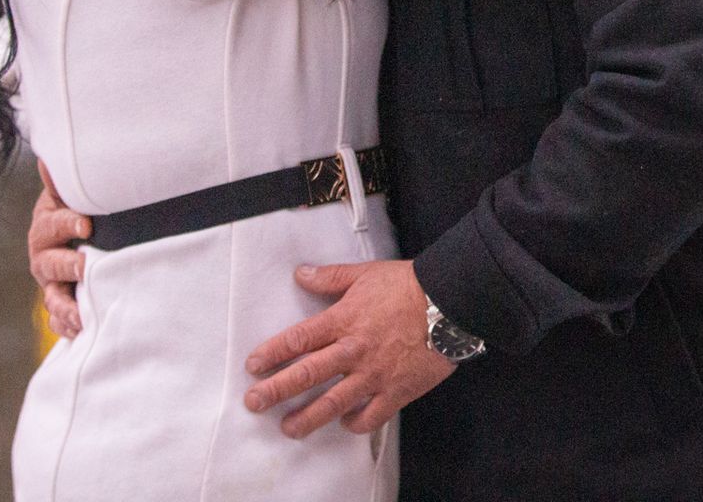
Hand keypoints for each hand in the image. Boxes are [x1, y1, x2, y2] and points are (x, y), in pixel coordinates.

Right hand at [28, 159, 89, 338]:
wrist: (81, 241)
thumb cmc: (79, 213)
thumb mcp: (71, 197)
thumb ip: (63, 183)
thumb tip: (48, 159)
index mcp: (45, 227)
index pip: (52, 225)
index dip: (67, 224)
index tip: (87, 224)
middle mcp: (44, 259)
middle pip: (50, 264)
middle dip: (68, 265)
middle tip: (87, 266)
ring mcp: (51, 285)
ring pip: (52, 299)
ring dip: (65, 306)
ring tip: (80, 313)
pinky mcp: (62, 307)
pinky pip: (60, 322)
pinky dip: (68, 327)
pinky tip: (81, 331)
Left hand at [243, 260, 455, 437]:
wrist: (449, 303)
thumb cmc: (408, 286)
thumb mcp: (365, 273)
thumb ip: (330, 277)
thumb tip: (300, 274)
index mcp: (343, 320)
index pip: (298, 340)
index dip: (272, 354)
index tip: (253, 365)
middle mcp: (353, 351)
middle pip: (306, 375)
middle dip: (275, 391)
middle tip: (254, 402)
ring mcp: (374, 375)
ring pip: (332, 403)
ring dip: (306, 418)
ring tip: (288, 428)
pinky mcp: (396, 392)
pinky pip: (370, 417)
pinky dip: (354, 423)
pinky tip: (344, 422)